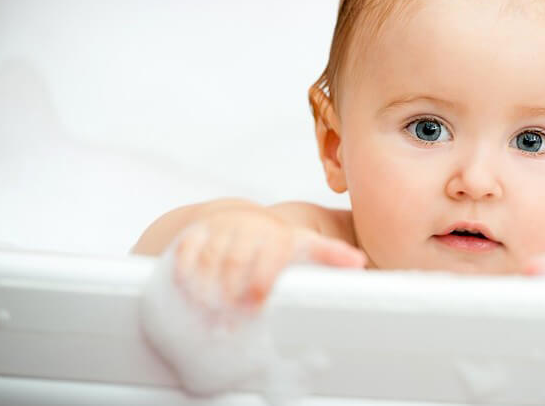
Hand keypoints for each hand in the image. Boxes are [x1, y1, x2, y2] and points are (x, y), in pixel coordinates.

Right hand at [171, 204, 366, 311]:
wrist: (239, 221)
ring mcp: (219, 232)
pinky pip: (186, 254)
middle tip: (231, 323)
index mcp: (276, 235)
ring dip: (206, 292)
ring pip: (209, 261)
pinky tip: (189, 297)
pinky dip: (185, 276)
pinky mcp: (195, 235)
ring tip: (209, 319)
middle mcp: (248, 230)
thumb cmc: (275, 244)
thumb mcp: (305, 246)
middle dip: (232, 295)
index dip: (262, 276)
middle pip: (235, 262)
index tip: (258, 302)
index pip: (270, 252)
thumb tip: (359, 261)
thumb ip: (330, 255)